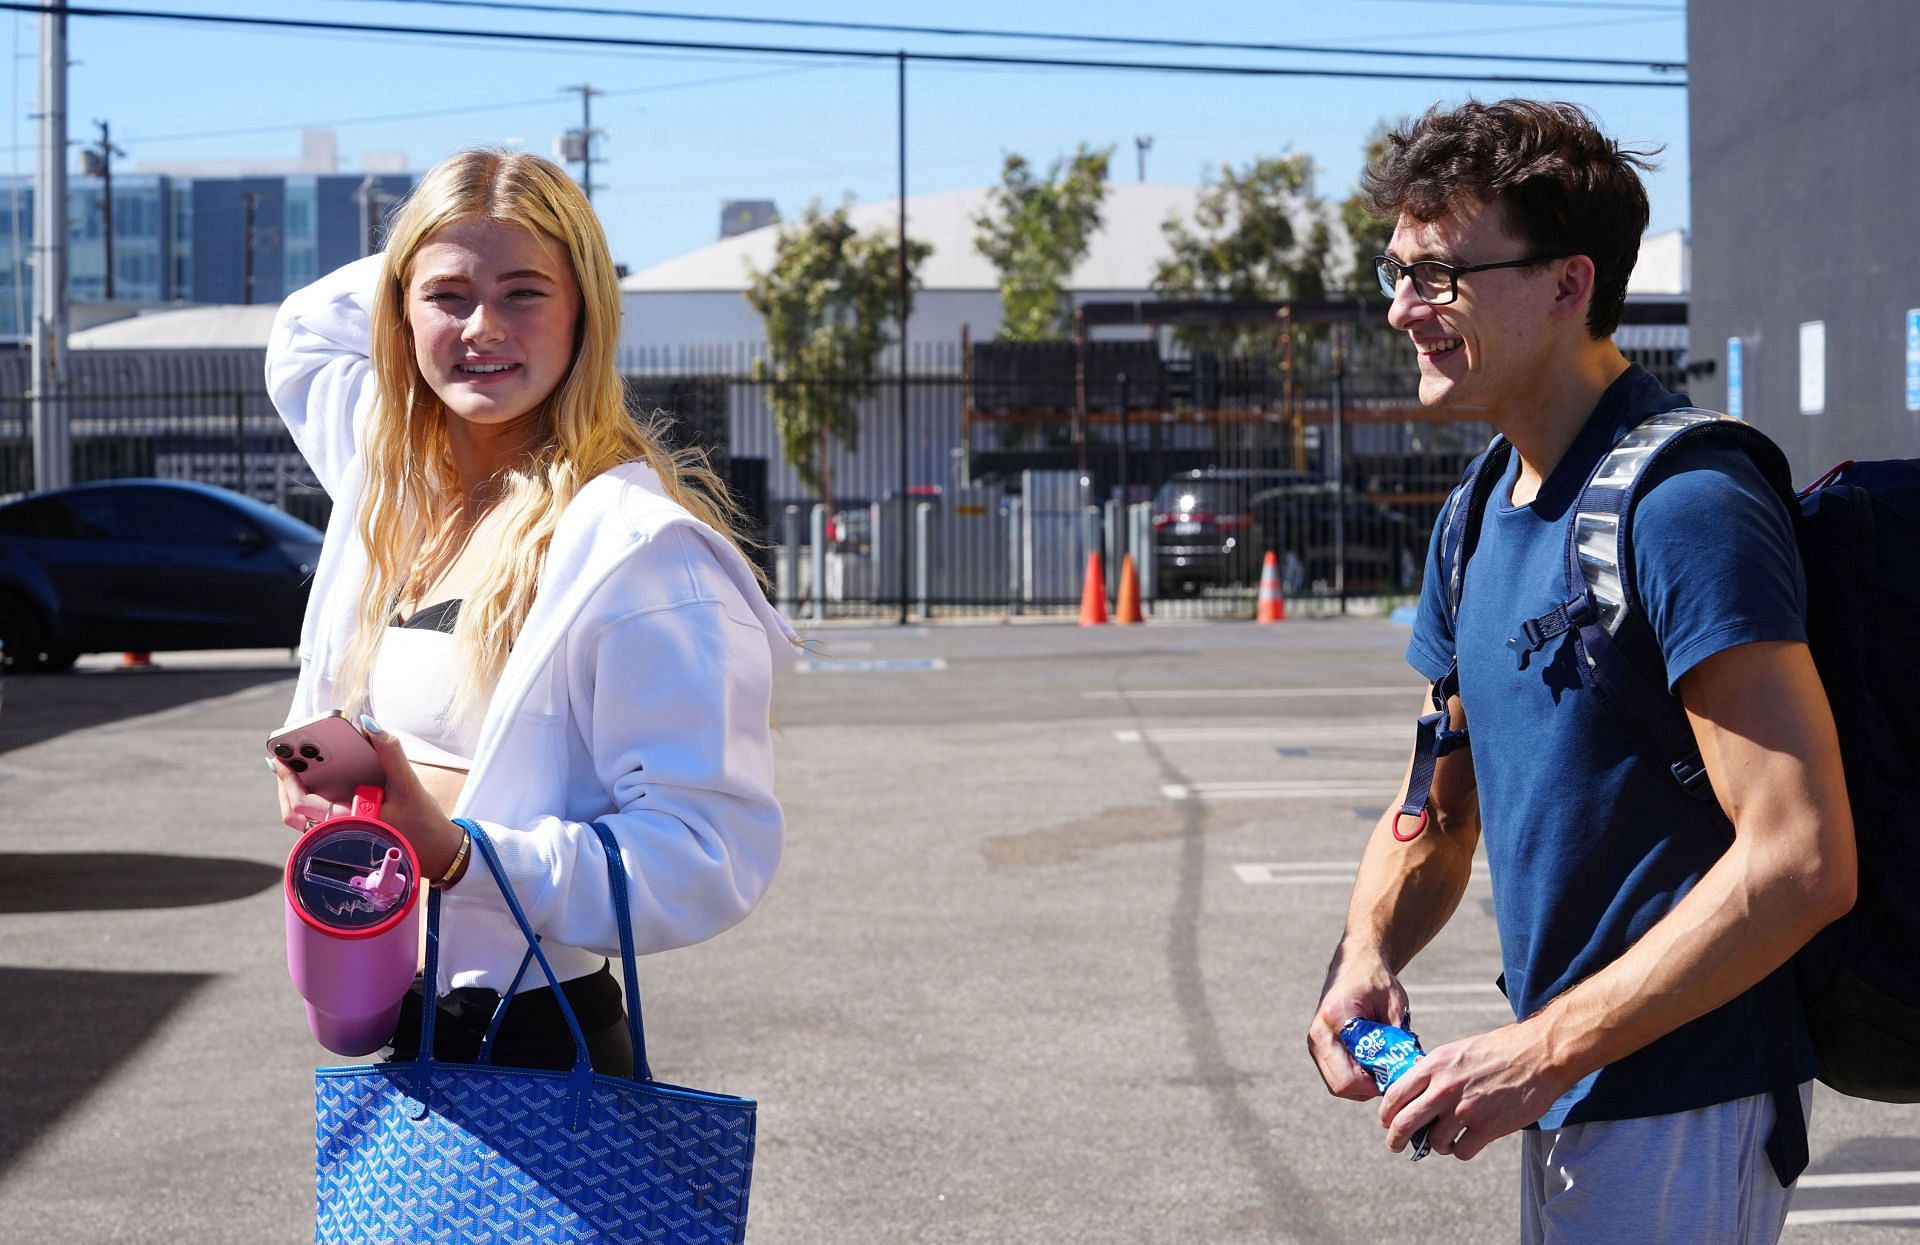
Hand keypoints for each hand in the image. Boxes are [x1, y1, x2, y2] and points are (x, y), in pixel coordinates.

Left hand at [268, 716, 469, 884]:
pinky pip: (316, 818)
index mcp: (347, 822)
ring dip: (294, 792)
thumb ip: (390, 752)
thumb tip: (369, 723)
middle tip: (283, 757)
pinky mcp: (345, 834)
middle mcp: (338, 832)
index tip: (279, 756)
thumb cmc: (422, 822)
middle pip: (293, 811)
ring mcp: (340, 835)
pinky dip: (310, 798)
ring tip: (294, 766)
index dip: (286, 779)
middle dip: (285, 783)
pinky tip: (315, 780)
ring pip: (302, 818)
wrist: (436, 852)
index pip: (302, 804)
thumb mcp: (408, 783)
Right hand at [1308, 947, 1409, 1100]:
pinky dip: (1357, 1078)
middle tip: (1394, 1074)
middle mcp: (1317, 1035)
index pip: (1348, 1077)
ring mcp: (1315, 1043)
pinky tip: (1374, 1062)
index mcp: (1335, 1021)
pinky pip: (1337, 1076)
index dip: (1375, 1085)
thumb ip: (1396, 1040)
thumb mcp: (1394, 1006)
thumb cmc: (1377, 981)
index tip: (1397, 1076)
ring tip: (1385, 1065)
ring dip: (1363, 1085)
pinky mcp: (1319, 1048)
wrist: (1356, 964)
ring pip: (1338, 1086)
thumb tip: (1407, 1074)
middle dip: (1369, 1088)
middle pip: (1340, 1087)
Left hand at [1376, 1021, 1573, 1159]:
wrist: (1537, 1055)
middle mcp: (1444, 1088)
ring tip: (1445, 1140)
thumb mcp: (1457, 1051)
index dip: (1386, 1114)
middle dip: (1396, 1139)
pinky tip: (1466, 1142)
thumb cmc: (1498, 1051)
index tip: (1386, 1122)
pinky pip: (1461, 1151)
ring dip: (1436, 1145)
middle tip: (1396, 1145)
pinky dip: (1461, 1151)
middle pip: (1405, 1123)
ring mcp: (1465, 1110)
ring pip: (1434, 1142)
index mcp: (1434, 1066)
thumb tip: (1413, 1086)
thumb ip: (1434, 1070)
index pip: (1394, 1095)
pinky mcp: (1487, 1128)